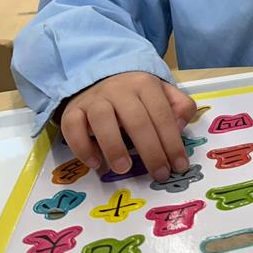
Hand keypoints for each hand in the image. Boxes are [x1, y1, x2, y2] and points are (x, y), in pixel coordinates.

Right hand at [60, 71, 196, 180]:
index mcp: (145, 84)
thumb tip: (179, 127)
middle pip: (136, 120)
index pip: (162, 114)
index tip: (179, 167)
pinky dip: (82, 147)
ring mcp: (94, 99)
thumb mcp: (162, 94)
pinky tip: (95, 162)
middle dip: (151, 151)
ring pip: (102, 119)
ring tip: (123, 168)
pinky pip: (73, 127)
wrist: (98, 78)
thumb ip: (178, 106)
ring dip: (114, 146)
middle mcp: (119, 89)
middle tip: (158, 174)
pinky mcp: (72, 110)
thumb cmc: (135, 95)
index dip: (172, 142)